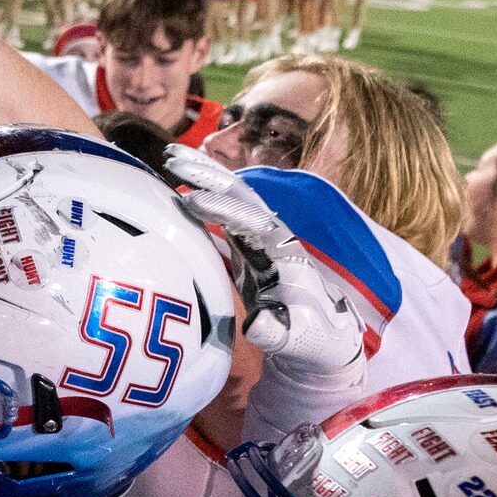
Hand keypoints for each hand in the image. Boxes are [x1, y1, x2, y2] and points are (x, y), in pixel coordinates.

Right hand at [164, 146, 365, 376]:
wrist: (324, 340)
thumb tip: (254, 323)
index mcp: (286, 254)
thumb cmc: (312, 341)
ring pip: (234, 198)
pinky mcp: (250, 247)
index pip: (253, 222)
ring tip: (172, 156)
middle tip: (172, 155)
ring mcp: (262, 240)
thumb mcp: (297, 342)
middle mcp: (275, 238)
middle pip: (243, 196)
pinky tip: (180, 186)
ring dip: (206, 176)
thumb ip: (276, 332)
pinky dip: (205, 195)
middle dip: (210, 174)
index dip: (223, 210)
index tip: (191, 200)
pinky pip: (227, 212)